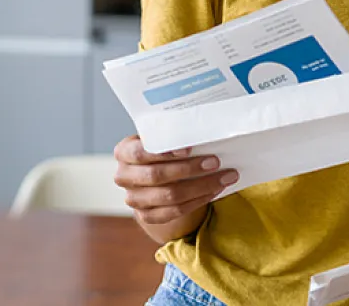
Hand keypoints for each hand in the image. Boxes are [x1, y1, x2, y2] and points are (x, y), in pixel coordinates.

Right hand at [112, 135, 237, 224]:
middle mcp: (124, 176)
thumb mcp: (161, 138)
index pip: (140, 152)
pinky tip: (214, 191)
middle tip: (215, 162)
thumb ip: (174, 135)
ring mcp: (133, 199)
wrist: (155, 175)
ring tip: (225, 177)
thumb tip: (205, 132)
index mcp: (124, 152)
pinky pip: (175, 211)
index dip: (164, 152)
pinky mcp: (146, 215)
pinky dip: (198, 201)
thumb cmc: (162, 150)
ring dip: (201, 186)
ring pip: (169, 196)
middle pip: (156, 176)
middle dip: (189, 169)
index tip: (190, 148)